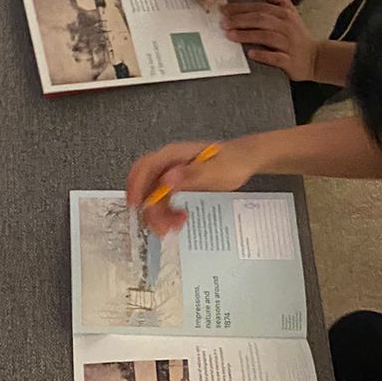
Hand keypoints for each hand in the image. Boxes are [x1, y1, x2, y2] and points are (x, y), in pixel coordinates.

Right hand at [125, 138, 261, 236]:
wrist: (245, 160)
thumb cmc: (233, 161)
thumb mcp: (215, 171)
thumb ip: (191, 175)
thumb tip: (167, 179)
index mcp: (174, 155)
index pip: (145, 167)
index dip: (136, 185)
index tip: (136, 205)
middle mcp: (169, 164)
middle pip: (144, 185)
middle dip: (148, 208)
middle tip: (160, 225)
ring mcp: (172, 174)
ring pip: (153, 197)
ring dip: (159, 214)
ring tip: (175, 225)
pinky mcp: (176, 184)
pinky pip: (163, 201)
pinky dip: (166, 213)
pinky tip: (179, 219)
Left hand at [221, 0, 318, 78]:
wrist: (315, 58)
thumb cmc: (298, 37)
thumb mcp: (292, 14)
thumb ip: (280, 0)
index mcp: (284, 14)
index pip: (260, 7)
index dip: (241, 8)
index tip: (223, 10)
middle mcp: (286, 27)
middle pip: (261, 19)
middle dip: (240, 20)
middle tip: (223, 22)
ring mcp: (288, 44)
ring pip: (266, 36)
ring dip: (247, 35)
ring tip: (230, 35)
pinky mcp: (289, 60)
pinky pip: (276, 57)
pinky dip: (263, 55)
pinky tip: (250, 53)